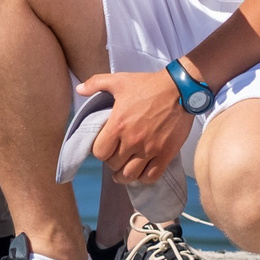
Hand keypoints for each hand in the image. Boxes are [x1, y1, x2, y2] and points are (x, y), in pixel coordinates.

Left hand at [80, 68, 194, 186]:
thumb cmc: (148, 85)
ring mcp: (150, 149)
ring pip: (130, 176)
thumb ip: (96, 84)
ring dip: (125, 175)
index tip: (105, 146)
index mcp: (118, 124)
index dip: (100, 151)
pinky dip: (144, 178)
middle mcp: (132, 140)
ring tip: (125, 169)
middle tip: (117, 155)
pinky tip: (142, 171)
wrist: (180, 89)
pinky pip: (151, 177)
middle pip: (114, 165)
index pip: (99, 153)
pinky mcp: (165, 154)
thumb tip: (79, 90)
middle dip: (113, 161)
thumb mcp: (119, 80)